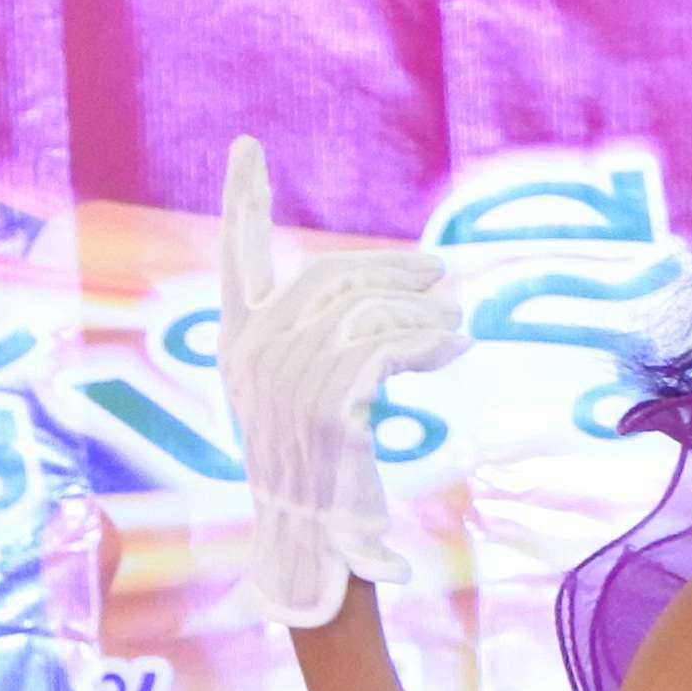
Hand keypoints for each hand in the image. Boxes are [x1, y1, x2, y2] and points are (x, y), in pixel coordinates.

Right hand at [213, 137, 466, 629]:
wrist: (320, 543)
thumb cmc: (325, 471)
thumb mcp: (309, 394)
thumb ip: (323, 337)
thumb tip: (385, 284)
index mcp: (238, 346)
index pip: (234, 260)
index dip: (241, 201)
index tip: (247, 146)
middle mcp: (250, 358)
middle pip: (328, 276)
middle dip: (392, 268)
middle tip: (442, 275)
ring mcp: (282, 383)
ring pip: (365, 311)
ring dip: (422, 310)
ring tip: (457, 323)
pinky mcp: (325, 409)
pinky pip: (385, 346)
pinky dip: (430, 339)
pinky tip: (456, 346)